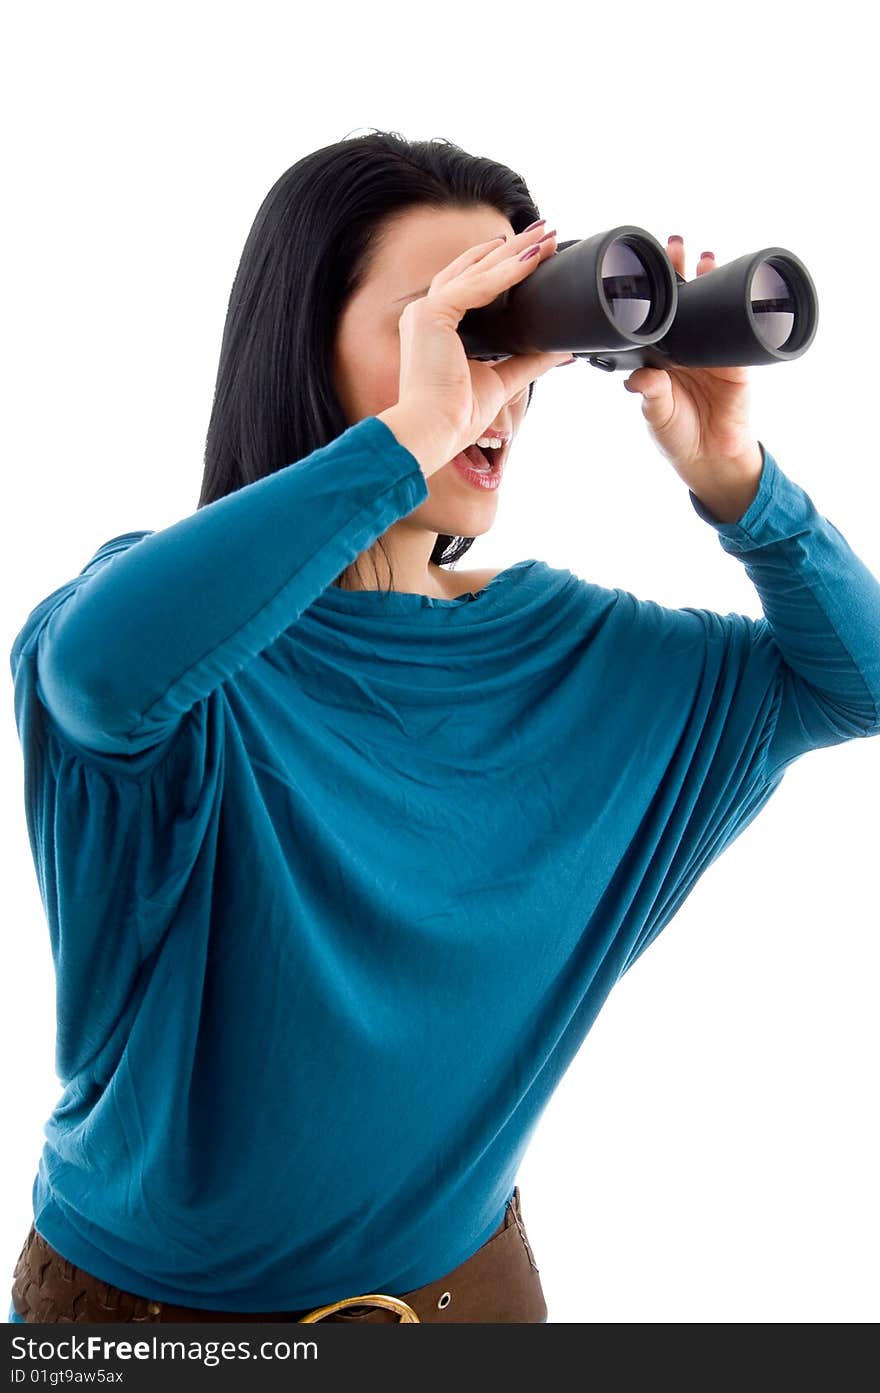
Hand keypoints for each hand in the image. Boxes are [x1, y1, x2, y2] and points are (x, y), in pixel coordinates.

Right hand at [389, 223, 574, 473]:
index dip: (499, 265)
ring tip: (545, 236)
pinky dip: (506, 274)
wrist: (435, 430)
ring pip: (476, 271)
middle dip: (511, 248)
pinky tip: (532, 261)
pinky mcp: (431, 314)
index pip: (468, 283)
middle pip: (473, 269)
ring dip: (513, 252)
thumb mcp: (502, 379)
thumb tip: (562, 351)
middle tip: (544, 231)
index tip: (529, 251)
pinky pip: (475, 287)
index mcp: (436, 327)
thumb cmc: (457, 413)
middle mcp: (426, 313)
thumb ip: (528, 361)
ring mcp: (425, 311)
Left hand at [622, 235, 763, 522]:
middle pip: (680, 302)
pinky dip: (735, 306)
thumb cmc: (677, 436)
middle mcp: (682, 348)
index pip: (652, 318)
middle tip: (672, 244)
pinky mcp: (736, 359)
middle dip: (677, 272)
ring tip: (705, 255)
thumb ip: (650, 393)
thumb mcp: (656, 415)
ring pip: (707, 308)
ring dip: (707, 279)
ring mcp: (709, 350)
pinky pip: (736, 327)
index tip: (638, 269)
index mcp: (657, 358)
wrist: (713, 458)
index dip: (648, 294)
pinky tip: (735, 283)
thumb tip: (639, 377)